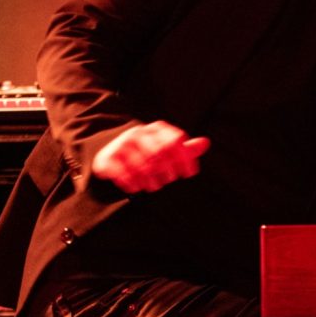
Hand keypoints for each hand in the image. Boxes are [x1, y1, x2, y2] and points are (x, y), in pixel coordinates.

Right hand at [91, 121, 210, 193]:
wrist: (113, 153)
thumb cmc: (147, 153)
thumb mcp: (167, 148)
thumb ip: (186, 149)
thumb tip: (206, 142)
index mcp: (157, 129)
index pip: (176, 140)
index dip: (185, 159)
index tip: (188, 174)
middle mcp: (140, 133)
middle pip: (160, 153)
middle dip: (167, 171)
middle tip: (167, 180)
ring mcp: (123, 144)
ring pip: (143, 166)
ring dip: (150, 180)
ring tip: (152, 185)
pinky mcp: (109, 156)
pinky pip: (123, 173)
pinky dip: (132, 183)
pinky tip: (135, 187)